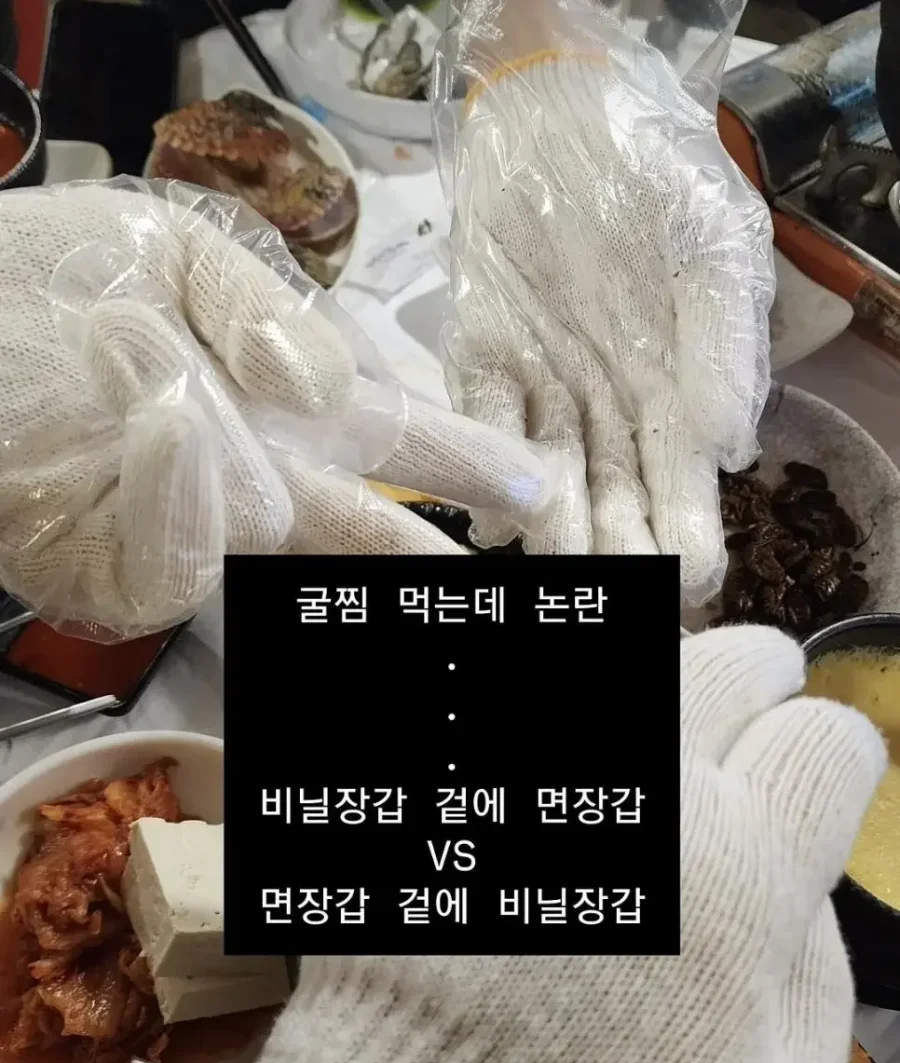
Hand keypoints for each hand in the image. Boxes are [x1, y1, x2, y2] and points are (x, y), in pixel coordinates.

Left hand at [0, 179, 556, 637]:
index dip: (468, 462)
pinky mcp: (122, 572)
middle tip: (490, 579)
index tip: (531, 487)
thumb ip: (264, 303)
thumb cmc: (48, 285)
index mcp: (280, 402)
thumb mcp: (172, 251)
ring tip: (148, 351)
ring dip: (236, 444)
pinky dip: (180, 477)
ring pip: (271, 523)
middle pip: (361, 529)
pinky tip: (160, 408)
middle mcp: (253, 473)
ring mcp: (190, 528)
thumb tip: (329, 387)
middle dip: (421, 556)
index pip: (395, 437)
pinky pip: (183, 550)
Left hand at [229, 626, 883, 1062]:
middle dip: (759, 679)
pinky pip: (502, 675)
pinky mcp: (444, 784)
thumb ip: (814, 977)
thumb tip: (802, 881)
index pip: (820, 751)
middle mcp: (632, 805)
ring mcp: (525, 782)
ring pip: (622, 655)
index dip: (832, 758)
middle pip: (728, 669)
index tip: (819, 773)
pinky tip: (585, 672)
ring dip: (662, 652)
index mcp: (735, 886)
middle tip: (755, 705)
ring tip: (674, 663)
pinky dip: (554, 646)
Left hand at [444, 3, 774, 600]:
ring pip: (550, 475)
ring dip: (554, 526)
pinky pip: (484, 424)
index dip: (688, 531)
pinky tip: (494, 516)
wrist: (567, 114)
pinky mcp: (481, 362)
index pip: (684, 483)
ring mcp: (543, 391)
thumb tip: (733, 451)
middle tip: (621, 595)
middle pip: (615, 495)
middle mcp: (609, 411)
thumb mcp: (717, 248)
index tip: (693, 576)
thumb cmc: (660, 179)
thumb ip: (726, 346)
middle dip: (618, 549)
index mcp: (676, 396)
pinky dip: (488, 468)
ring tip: (562, 568)